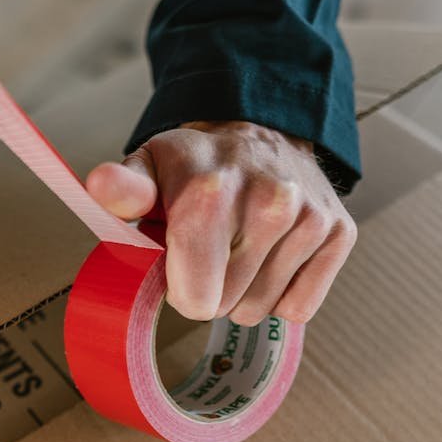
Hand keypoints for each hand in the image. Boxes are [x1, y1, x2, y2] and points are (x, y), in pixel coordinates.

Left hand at [85, 121, 356, 323]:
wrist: (260, 132)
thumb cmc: (195, 165)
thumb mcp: (148, 167)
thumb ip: (122, 189)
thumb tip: (102, 185)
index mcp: (211, 193)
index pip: (197, 297)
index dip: (180, 289)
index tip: (179, 261)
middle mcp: (270, 202)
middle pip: (226, 306)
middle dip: (211, 287)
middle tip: (211, 247)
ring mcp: (309, 218)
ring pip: (261, 309)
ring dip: (244, 290)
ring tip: (240, 245)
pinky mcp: (340, 232)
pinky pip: (299, 307)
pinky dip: (282, 293)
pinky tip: (271, 255)